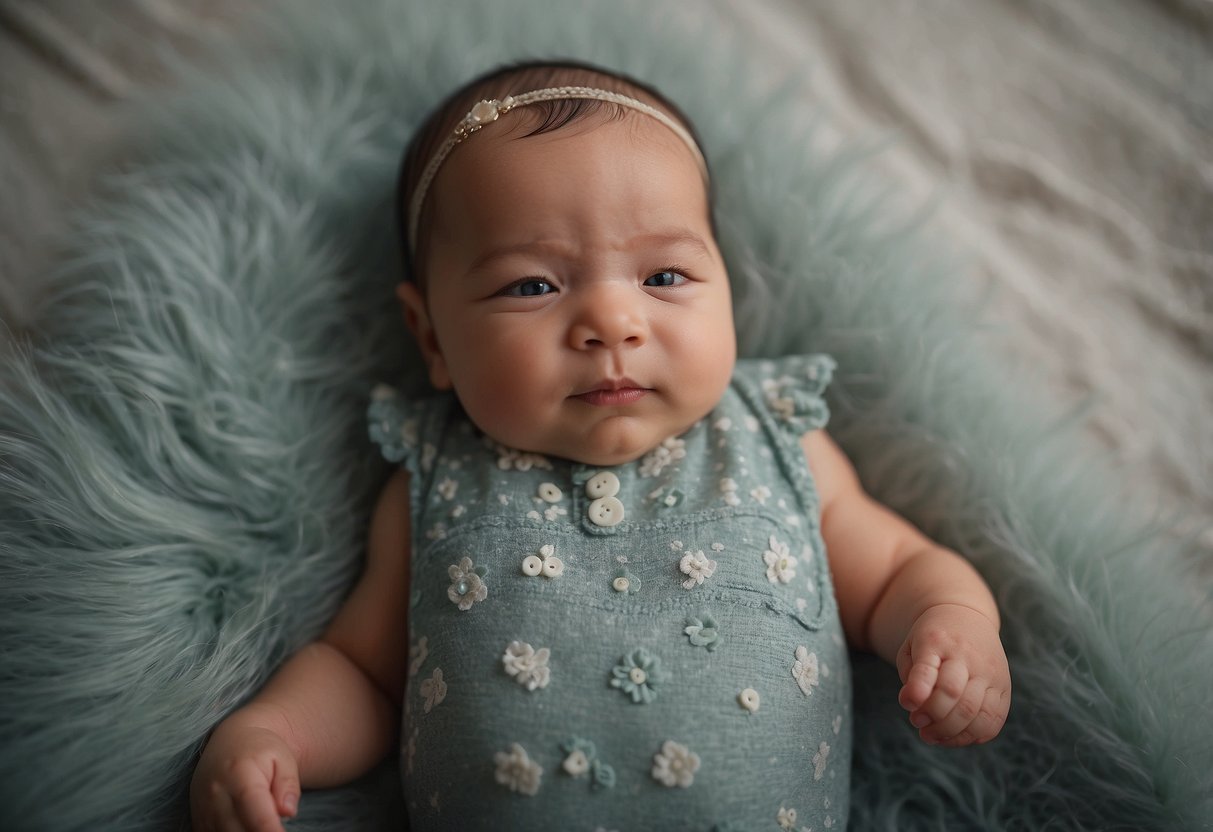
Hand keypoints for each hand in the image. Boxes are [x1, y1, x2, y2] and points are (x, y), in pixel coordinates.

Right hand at [190, 721, 300, 831]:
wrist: (229, 741)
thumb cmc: (261, 751)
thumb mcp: (282, 758)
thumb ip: (288, 785)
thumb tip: (288, 812)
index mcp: (241, 777)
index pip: (258, 818)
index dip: (271, 831)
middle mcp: (217, 796)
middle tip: (276, 826)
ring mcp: (204, 810)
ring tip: (261, 822)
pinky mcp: (198, 820)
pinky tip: (245, 826)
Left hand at [895, 603, 1010, 746]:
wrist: (966, 616)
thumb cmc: (932, 639)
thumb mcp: (911, 647)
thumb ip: (911, 676)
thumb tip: (914, 705)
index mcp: (936, 641)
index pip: (927, 670)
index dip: (916, 692)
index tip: (908, 705)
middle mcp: (967, 656)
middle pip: (953, 695)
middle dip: (932, 717)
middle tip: (917, 723)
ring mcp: (990, 672)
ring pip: (975, 713)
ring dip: (950, 732)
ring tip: (931, 735)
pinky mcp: (1004, 687)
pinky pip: (993, 721)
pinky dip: (972, 736)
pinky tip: (954, 736)